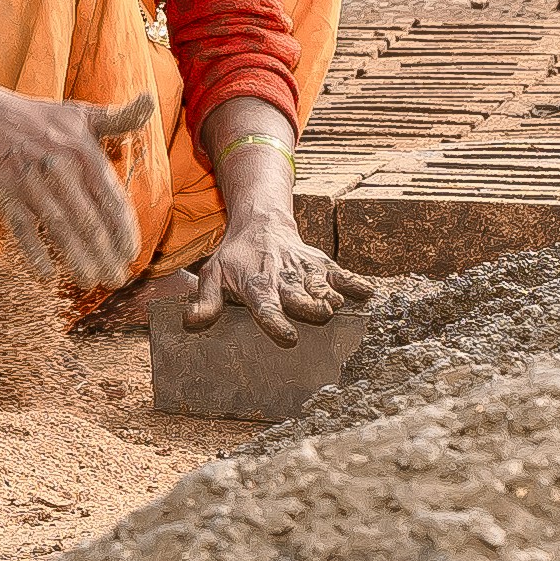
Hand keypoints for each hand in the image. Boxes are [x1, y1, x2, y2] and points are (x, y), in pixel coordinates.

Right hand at [0, 80, 155, 293]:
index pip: (111, 200)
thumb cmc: (38, 118)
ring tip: (91, 283)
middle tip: (117, 280)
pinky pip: (23, 229)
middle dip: (105, 255)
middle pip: (89, 221)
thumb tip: (150, 101)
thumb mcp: (81, 113)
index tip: (132, 255)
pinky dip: (35, 252)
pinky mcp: (4, 194)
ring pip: (60, 229)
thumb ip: (118, 117)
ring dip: (77, 259)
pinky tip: (47, 275)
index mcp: (83, 153)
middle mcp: (60, 169)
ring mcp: (31, 183)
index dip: (124, 231)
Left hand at [189, 194, 349, 339]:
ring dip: (331, 296)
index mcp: (257, 287)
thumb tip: (191, 323)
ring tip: (338, 303)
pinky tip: (368, 293)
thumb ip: (205, 301)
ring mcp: (306, 272)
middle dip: (310, 306)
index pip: (266, 307)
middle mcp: (284, 279)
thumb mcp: (212, 275)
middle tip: (320, 314)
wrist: (261, 223)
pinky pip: (343, 275)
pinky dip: (355, 284)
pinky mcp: (323, 265)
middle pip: (300, 297)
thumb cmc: (235, 257)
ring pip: (323, 286)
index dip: (276, 322)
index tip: (288, 337)